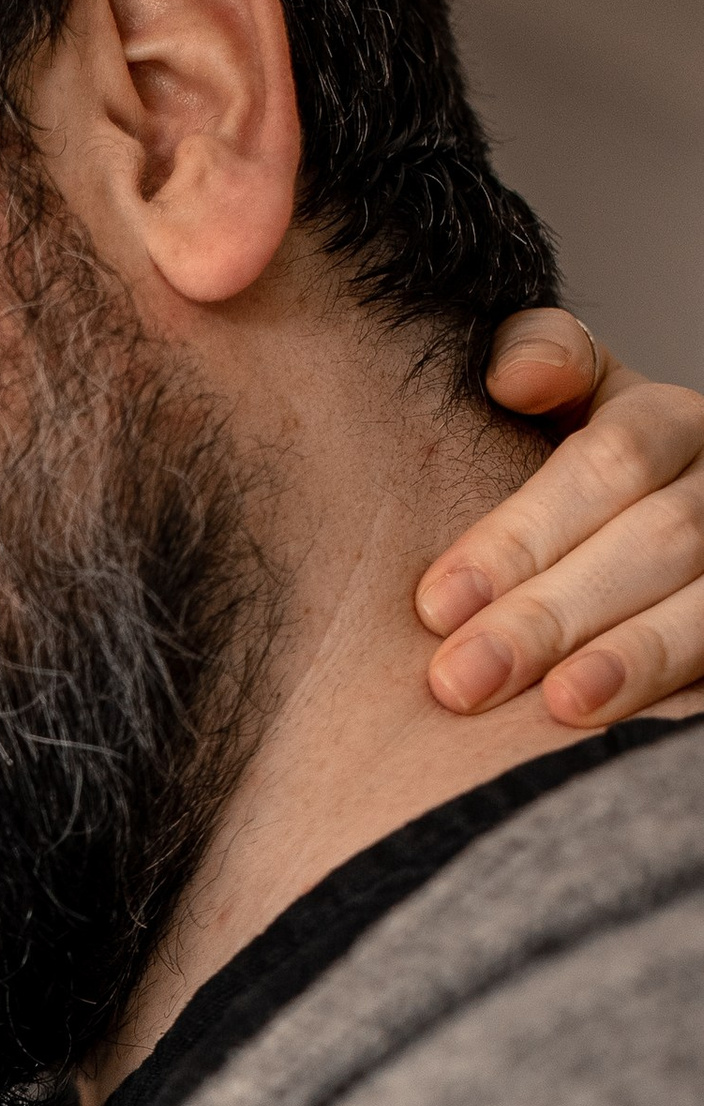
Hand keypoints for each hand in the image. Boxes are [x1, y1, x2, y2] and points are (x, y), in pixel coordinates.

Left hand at [421, 310, 703, 725]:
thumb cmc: (557, 501)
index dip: (521, 533)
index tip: (436, 604)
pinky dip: (668, 691)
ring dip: (631, 658)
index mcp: (661, 423)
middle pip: (656, 538)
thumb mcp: (550, 420)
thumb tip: (514, 375)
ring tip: (558, 705)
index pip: (610, 460)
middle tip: (458, 680)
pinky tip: (608, 728)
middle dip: (549, 614)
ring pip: (703, 607)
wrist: (614, 559)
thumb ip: (538, 369)